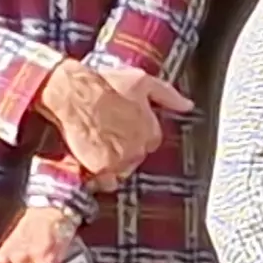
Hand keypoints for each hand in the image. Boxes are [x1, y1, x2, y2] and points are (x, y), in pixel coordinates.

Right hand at [33, 62, 198, 185]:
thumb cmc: (106, 84)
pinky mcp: (100, 168)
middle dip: (124, 148)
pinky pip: (104, 181)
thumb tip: (188, 106)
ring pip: (120, 171)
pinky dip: (98, 175)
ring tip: (97, 147)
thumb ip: (168, 95)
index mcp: (151, 132)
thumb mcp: (141, 81)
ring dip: (111, 163)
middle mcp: (139, 149)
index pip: (149, 143)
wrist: (74, 93)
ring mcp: (119, 161)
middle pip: (134, 158)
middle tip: (107, 134)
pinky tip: (90, 161)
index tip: (122, 126)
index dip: (134, 133)